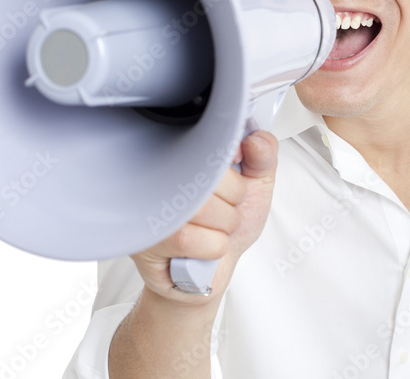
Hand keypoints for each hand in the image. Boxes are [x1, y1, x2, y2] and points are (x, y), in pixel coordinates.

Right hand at [129, 130, 278, 304]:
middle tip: (225, 210)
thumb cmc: (227, 224)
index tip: (237, 168)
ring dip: (223, 228)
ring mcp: (150, 206)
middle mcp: (161, 174)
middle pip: (208, 177)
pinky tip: (200, 248)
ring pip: (202, 209)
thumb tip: (255, 139)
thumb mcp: (255, 185)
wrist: (210, 271)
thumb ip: (263, 157)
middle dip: (232, 202)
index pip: (209, 141)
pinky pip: (192, 240)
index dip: (232, 159)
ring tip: (212, 229)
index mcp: (185, 153)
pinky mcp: (146, 240)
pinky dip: (211, 248)